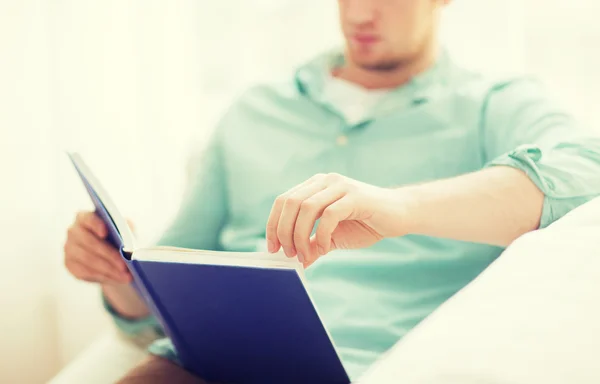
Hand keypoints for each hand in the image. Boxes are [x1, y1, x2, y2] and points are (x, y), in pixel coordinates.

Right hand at [64, 211, 131, 283]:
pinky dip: (104, 276)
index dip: (96, 224)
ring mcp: (69, 248)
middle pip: (89, 243)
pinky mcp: (70, 264)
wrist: (108, 254)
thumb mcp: (123, 230)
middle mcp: (73, 231)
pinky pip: (86, 272)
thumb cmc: (117, 237)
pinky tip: (117, 279)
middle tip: (125, 265)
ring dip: (109, 269)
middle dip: (109, 255)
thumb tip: (129, 244)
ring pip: (88, 260)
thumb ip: (125, 232)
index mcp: (84, 217)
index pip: (87, 218)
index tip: (106, 233)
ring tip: (126, 276)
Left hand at [266, 173, 409, 266]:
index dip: (273, 224)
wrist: (400, 215)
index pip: (283, 200)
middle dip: (283, 231)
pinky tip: (324, 247)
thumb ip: (315, 245)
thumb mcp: (334, 237)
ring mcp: (340, 186)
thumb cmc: (366, 223)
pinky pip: (329, 215)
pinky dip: (322, 234)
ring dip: (300, 235)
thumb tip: (299, 262)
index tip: (272, 247)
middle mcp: (325, 181)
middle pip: (290, 202)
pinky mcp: (355, 196)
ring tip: (304, 254)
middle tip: (288, 254)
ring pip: (306, 207)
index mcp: (316, 186)